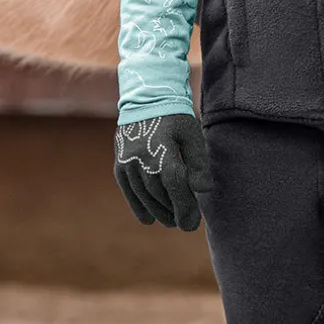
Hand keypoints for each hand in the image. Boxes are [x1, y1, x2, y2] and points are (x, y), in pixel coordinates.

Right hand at [114, 114, 212, 231]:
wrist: (146, 99)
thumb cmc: (175, 118)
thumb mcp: (192, 135)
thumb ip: (199, 163)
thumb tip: (203, 190)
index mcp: (164, 152)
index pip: (175, 188)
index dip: (184, 208)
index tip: (192, 224)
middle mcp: (143, 161)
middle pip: (160, 195)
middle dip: (174, 213)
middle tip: (186, 223)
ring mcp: (128, 164)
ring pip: (144, 196)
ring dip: (159, 212)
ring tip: (171, 221)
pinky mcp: (120, 165)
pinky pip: (129, 191)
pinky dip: (138, 207)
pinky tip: (149, 219)